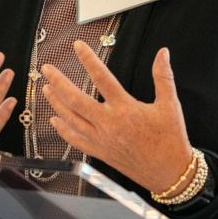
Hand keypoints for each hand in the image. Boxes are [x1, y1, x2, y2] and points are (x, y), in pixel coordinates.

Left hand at [41, 41, 194, 193]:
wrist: (169, 173)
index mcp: (125, 109)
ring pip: (71, 119)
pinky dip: (62, 129)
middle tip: (46, 69)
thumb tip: (164, 52)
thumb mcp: (170, 105)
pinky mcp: (100, 153)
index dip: (88, 60)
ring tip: (46, 88)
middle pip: (75, 100)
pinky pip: (75, 140)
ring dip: (56, 103)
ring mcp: (102, 140)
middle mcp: (109, 124)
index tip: (77, 46)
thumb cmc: (171, 139)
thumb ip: (163, 76)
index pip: (102, 78)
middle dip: (58, 82)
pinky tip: (55, 120)